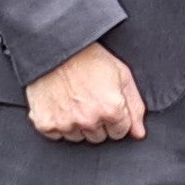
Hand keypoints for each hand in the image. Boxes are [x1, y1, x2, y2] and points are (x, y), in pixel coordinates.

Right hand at [23, 41, 146, 142]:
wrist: (55, 47)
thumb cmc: (89, 56)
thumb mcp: (121, 74)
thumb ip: (135, 106)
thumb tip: (139, 133)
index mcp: (111, 110)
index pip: (120, 132)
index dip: (115, 117)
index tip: (106, 103)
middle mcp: (89, 120)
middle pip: (98, 137)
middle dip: (97, 122)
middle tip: (88, 99)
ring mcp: (65, 123)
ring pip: (77, 138)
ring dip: (77, 124)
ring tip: (73, 99)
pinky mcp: (45, 123)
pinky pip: (56, 135)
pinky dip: (57, 122)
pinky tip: (59, 104)